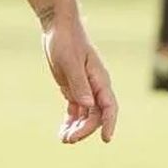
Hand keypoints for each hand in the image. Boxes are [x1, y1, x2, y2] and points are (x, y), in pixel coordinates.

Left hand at [42, 15, 118, 143]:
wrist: (58, 28)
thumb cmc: (66, 41)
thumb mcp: (70, 62)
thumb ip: (79, 83)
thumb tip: (89, 105)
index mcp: (100, 79)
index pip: (110, 106)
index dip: (110, 124)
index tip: (106, 139)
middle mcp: (96, 87)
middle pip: (96, 115)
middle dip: (85, 129)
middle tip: (69, 139)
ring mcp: (86, 89)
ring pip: (86, 115)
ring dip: (77, 128)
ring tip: (64, 139)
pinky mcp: (74, 89)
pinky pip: (76, 110)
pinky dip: (70, 122)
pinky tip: (62, 132)